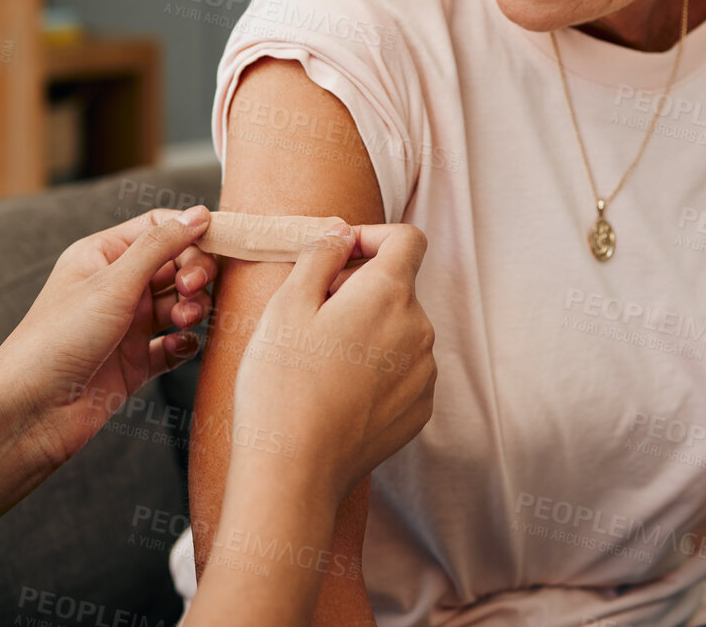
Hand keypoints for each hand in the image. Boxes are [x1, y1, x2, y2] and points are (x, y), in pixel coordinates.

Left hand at [0, 206, 217, 468]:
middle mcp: (116, 287)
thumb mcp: (113, 283)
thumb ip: (160, 246)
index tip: (219, 245)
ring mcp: (127, 326)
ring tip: (183, 321)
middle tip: (191, 290)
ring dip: (192, 309)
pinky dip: (184, 344)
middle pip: (176, 266)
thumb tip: (199, 213)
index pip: (158, 228)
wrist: (29, 411)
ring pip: (180, 305)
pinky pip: (175, 346)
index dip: (190, 233)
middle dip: (194, 274)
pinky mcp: (135, 363)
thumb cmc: (57, 339)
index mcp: (102, 256)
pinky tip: (177, 347)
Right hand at [228, 222, 435, 504]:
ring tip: (320, 357)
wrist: (294, 470)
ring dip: (368, 328)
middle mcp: (419, 330)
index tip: (338, 254)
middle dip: (359, 287)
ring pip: (400, 329)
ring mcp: (423, 374)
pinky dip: (376, 367)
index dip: (372, 236)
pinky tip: (337, 389)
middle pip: (398, 286)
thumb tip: (342, 233)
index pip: (407, 239)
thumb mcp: (287, 304)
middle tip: (310, 313)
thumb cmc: (282, 384)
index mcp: (390, 294)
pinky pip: (403, 370)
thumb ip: (321, 254)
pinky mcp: (418, 410)